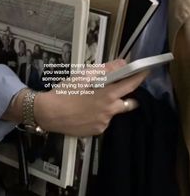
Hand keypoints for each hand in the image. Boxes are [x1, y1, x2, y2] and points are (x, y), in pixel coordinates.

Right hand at [34, 59, 148, 136]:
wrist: (48, 113)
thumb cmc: (64, 92)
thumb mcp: (83, 76)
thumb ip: (105, 70)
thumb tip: (122, 64)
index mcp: (107, 95)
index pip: (130, 85)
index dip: (140, 77)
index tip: (145, 71)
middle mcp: (109, 111)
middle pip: (128, 103)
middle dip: (125, 96)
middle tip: (112, 90)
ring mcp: (103, 123)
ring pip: (114, 112)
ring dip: (109, 106)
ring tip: (91, 102)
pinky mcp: (96, 132)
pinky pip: (104, 121)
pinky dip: (100, 115)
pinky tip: (85, 112)